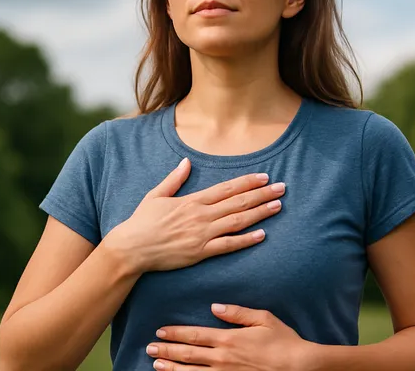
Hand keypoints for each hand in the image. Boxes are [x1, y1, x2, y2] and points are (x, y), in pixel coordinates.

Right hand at [104, 158, 284, 272]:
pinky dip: (246, 240)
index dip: (248, 182)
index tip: (264, 176)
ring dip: (260, 213)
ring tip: (278, 206)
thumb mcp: (156, 195)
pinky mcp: (200, 253)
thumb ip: (174, 178)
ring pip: (238, 221)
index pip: (227, 188)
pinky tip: (262, 235)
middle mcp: (201, 216)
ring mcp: (202, 235)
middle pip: (238, 202)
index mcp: (192, 200)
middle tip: (282, 188)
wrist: (131, 248)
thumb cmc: (142, 222)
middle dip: (262, 194)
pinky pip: (228, 246)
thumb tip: (186, 161)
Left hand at [146, 304, 310, 369]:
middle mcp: (223, 358)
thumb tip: (215, 307)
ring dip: (172, 368)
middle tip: (150, 348)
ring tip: (156, 365)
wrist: (298, 367)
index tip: (160, 331)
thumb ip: (237, 312)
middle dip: (166, 350)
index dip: (175, 333)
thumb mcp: (263, 318)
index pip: (195, 335)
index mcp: (229, 339)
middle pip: (188, 354)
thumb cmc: (283, 341)